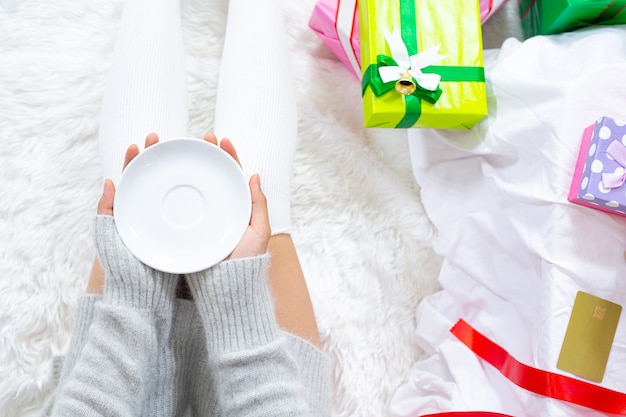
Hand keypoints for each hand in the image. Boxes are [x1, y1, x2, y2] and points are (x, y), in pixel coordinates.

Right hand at [97, 132, 269, 258]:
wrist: (219, 295)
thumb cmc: (241, 268)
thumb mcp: (255, 235)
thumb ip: (258, 207)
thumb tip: (256, 174)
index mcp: (222, 208)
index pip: (220, 175)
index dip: (220, 155)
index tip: (219, 138)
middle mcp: (198, 211)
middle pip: (187, 175)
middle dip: (178, 152)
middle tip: (175, 137)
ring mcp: (177, 220)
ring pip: (161, 185)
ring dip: (150, 163)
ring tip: (147, 144)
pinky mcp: (159, 231)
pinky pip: (141, 205)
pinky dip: (131, 186)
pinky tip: (130, 169)